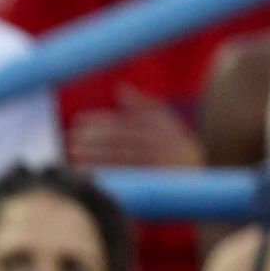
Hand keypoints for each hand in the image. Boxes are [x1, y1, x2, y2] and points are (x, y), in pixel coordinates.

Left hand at [67, 86, 203, 169]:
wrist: (198, 178)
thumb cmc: (175, 146)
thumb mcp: (167, 122)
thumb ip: (144, 106)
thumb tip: (120, 88)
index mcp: (161, 128)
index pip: (125, 122)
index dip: (99, 122)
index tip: (77, 122)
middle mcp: (160, 145)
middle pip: (121, 140)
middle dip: (94, 139)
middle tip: (71, 138)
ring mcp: (156, 165)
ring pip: (120, 159)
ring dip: (95, 157)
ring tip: (73, 154)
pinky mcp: (154, 183)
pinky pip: (125, 178)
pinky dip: (104, 174)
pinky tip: (85, 174)